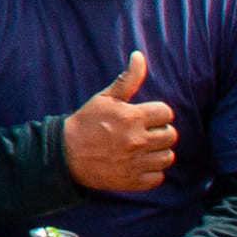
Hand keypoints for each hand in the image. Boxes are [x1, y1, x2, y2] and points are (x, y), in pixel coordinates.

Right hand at [60, 47, 179, 194]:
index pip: (167, 113)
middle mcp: (136, 140)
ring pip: (168, 156)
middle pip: (171, 135)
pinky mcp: (133, 181)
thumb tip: (139, 56)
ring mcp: (135, 162)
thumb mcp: (105, 98)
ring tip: (144, 148)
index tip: (146, 117)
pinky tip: (140, 164)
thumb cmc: (86, 122)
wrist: (65, 154)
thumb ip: (128, 79)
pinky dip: (152, 172)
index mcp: (132, 117)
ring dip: (159, 152)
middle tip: (145, 132)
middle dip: (161, 132)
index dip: (158, 114)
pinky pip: (159, 177)